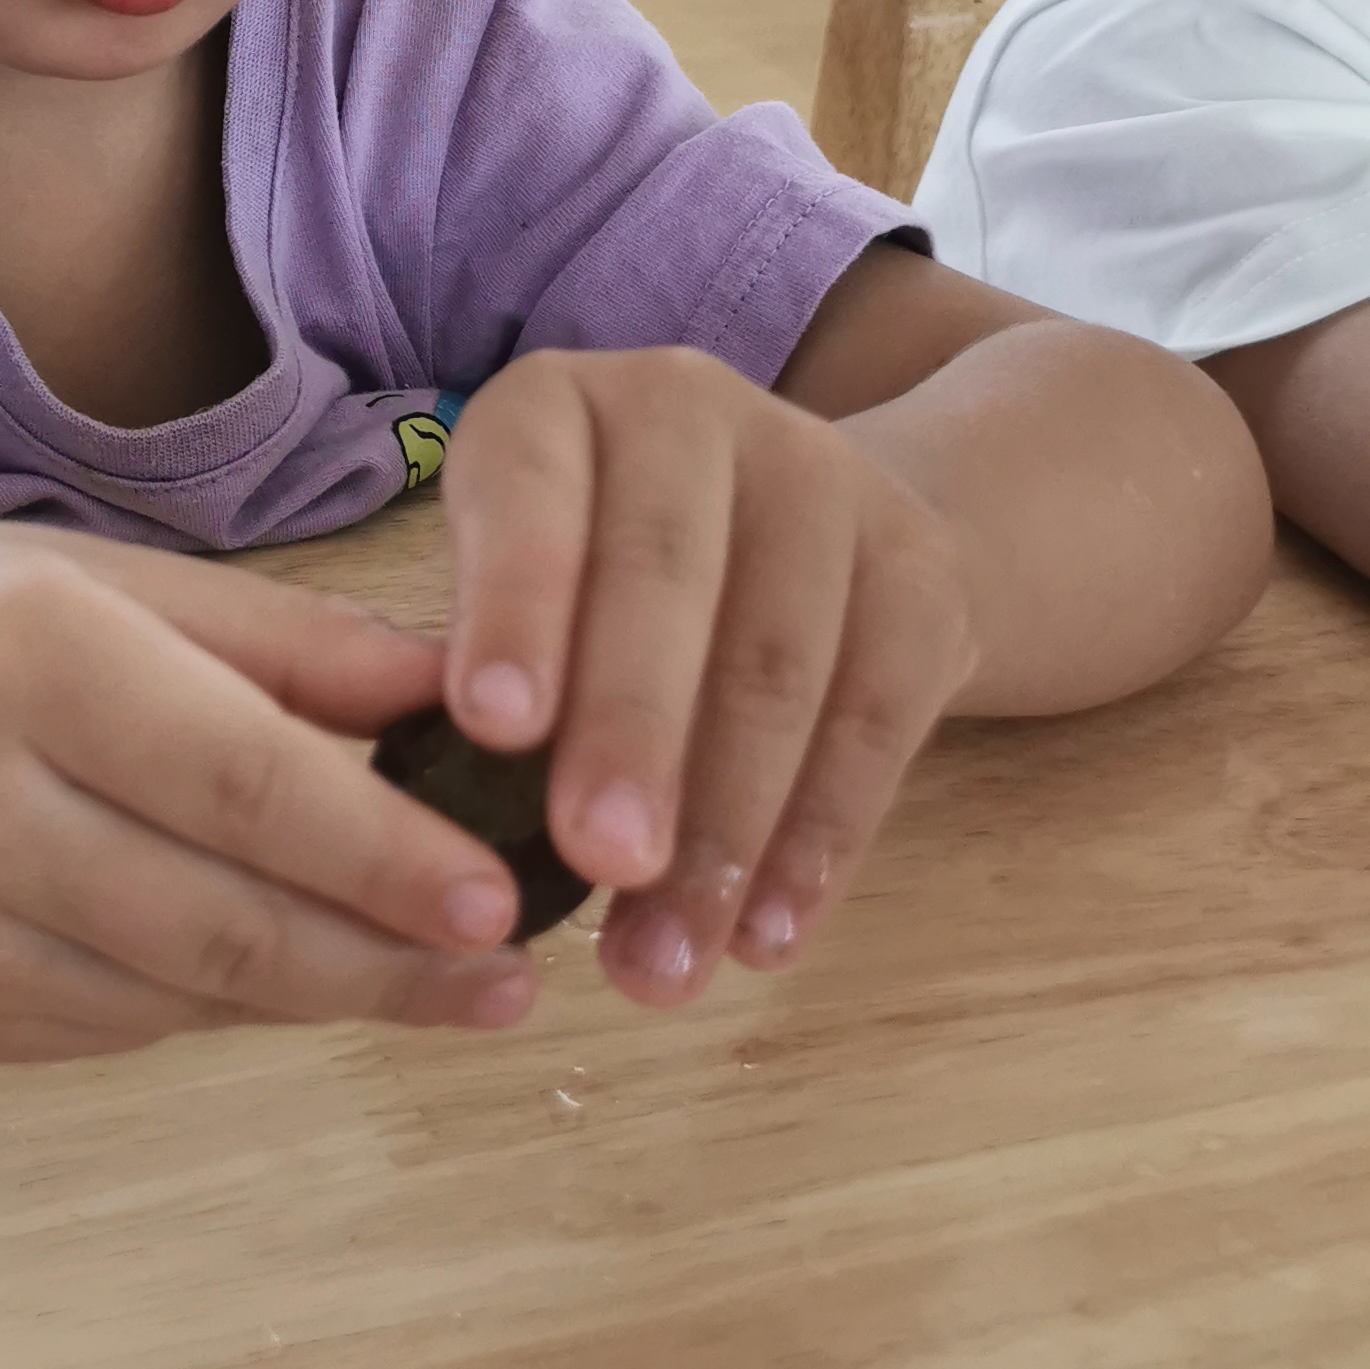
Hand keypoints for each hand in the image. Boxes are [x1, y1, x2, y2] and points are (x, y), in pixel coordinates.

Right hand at [0, 525, 538, 1061]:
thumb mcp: (105, 579)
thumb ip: (288, 646)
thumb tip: (469, 702)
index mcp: (17, 656)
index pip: (237, 779)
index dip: (380, 854)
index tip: (500, 897)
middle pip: (220, 915)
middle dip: (387, 958)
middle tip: (512, 975)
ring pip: (184, 994)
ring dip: (330, 996)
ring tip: (451, 985)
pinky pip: (128, 1027)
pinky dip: (229, 1002)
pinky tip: (301, 974)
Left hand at [439, 348, 978, 1005]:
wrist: (804, 525)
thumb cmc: (595, 583)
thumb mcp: (515, 585)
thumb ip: (485, 672)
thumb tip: (447, 828)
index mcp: (556, 407)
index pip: (531, 495)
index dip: (515, 607)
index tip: (492, 729)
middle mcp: (691, 412)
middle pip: (666, 580)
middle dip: (631, 734)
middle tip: (600, 863)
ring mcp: (823, 477)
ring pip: (778, 662)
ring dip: (725, 829)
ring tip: (666, 961)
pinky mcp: (921, 566)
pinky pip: (878, 716)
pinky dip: (822, 840)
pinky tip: (769, 936)